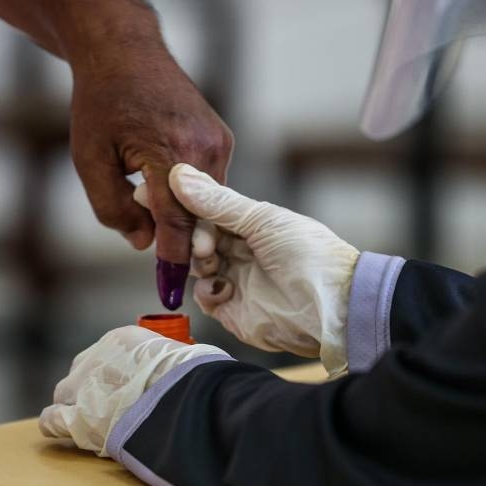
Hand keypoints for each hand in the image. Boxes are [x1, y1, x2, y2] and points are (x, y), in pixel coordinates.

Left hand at [39, 325, 228, 456]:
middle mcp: (95, 358)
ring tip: (86, 420)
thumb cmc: (191, 377)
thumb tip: (190, 363)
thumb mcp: (180, 354)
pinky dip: (55, 425)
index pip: (103, 355)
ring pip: (63, 395)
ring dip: (73, 406)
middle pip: (79, 373)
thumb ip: (169, 360)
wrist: (181, 397)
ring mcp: (83, 388)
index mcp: (119, 340)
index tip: (121, 386)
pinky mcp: (77, 418)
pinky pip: (52, 420)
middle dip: (88, 387)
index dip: (109, 373)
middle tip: (106, 405)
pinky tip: (61, 430)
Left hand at [69, 43, 233, 287]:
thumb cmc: (101, 102)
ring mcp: (219, 141)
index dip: (173, 262)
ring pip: (207, 201)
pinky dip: (189, 193)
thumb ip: (114, 209)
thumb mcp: (90, 160)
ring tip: (142, 191)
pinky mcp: (222, 137)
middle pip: (199, 216)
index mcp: (171, 152)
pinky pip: (210, 182)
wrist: (124, 49)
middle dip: (179, 240)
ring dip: (181, 213)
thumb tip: (145, 245)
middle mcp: (206, 148)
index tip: (168, 292)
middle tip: (159, 260)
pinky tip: (157, 177)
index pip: (178, 224)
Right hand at [166, 164, 359, 375]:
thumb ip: (218, 202)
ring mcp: (237, 280)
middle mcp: (242, 250)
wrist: (333, 307)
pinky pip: (205, 296)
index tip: (152, 192)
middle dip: (190, 233)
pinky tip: (223, 286)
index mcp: (252, 224)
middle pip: (198, 236)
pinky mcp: (233, 311)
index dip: (183, 201)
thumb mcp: (263, 220)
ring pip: (197, 265)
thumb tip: (180, 175)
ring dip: (198, 259)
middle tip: (198, 237)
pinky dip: (207, 289)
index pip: (207, 208)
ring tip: (210, 257)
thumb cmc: (311, 256)